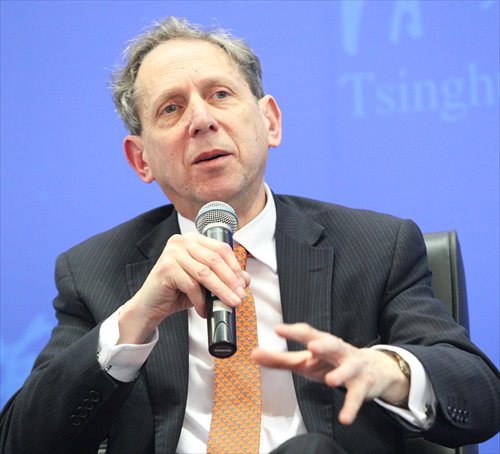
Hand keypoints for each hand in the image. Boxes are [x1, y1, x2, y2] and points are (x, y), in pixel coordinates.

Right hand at [118, 232, 249, 343]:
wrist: (151, 305)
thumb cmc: (179, 291)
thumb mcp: (205, 283)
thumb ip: (224, 277)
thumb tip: (246, 280)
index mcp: (194, 239)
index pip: (221, 248)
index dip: (235, 267)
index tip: (243, 285)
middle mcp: (182, 241)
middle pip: (215, 260)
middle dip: (230, 280)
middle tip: (240, 297)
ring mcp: (172, 252)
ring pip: (205, 273)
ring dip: (221, 291)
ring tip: (230, 303)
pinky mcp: (166, 267)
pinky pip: (191, 285)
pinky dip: (200, 300)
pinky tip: (204, 310)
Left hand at [252, 323, 409, 424]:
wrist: (373, 370)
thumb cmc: (329, 363)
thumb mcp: (305, 361)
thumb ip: (280, 359)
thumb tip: (253, 354)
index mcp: (322, 342)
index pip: (308, 333)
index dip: (294, 331)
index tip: (278, 329)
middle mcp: (338, 350)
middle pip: (331, 343)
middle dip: (323, 344)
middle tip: (312, 346)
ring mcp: (353, 366)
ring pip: (348, 367)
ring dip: (340, 373)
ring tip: (330, 381)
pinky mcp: (363, 385)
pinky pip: (357, 396)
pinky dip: (351, 407)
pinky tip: (344, 418)